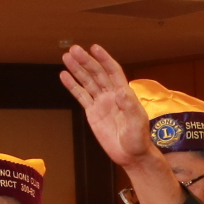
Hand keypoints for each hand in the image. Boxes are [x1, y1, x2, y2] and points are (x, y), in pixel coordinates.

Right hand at [60, 45, 151, 166]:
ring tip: (66, 57)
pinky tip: (64, 76)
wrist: (131, 155)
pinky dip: (73, 86)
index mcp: (124, 94)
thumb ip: (130, 106)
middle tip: (74, 49)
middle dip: (86, 61)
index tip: (95, 48)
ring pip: (87, 82)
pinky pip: (81, 96)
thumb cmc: (138, 139)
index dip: (104, 59)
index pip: (113, 71)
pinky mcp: (92, 112)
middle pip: (97, 73)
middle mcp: (112, 95)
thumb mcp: (138, 123)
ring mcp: (101, 103)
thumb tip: (120, 90)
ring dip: (77, 69)